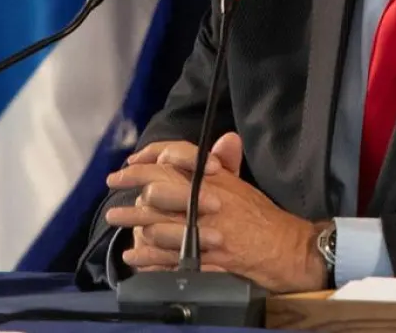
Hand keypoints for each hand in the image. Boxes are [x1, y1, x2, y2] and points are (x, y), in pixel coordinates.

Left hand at [105, 132, 326, 292]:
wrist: (282, 248)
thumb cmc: (261, 216)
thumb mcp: (243, 185)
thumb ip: (228, 163)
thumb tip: (224, 139)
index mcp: (214, 180)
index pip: (177, 157)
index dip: (151, 155)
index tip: (133, 160)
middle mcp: (206, 201)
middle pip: (160, 187)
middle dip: (132, 184)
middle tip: (113, 185)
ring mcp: (203, 231)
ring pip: (157, 222)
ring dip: (132, 220)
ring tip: (114, 218)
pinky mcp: (202, 257)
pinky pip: (167, 256)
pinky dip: (147, 256)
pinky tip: (132, 255)